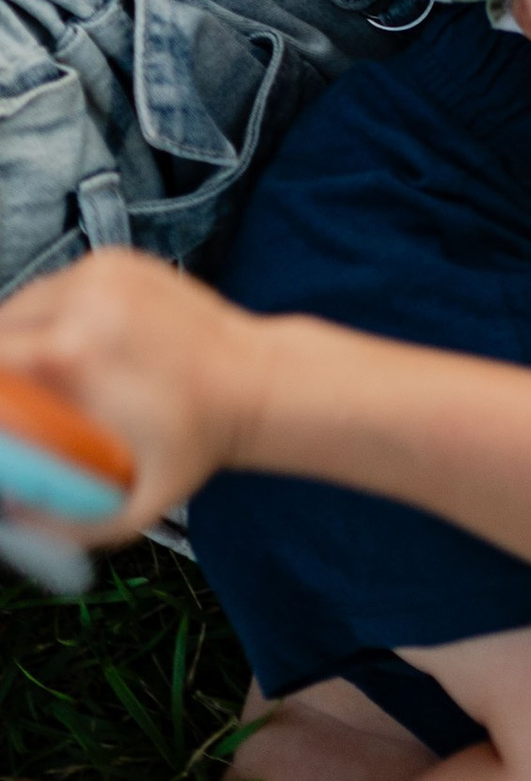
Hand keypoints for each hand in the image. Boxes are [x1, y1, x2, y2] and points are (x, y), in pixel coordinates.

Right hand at [0, 252, 277, 544]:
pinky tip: (71, 345)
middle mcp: (82, 300)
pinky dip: (52, 314)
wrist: (255, 383)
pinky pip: (57, 287)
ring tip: (38, 377)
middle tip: (14, 401)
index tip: (5, 416)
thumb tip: (7, 515)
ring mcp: (101, 273)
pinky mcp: (117, 260)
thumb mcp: (126, 508)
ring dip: (18, 338)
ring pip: (22, 303)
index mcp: (70, 353)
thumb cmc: (192, 448)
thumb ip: (55, 521)